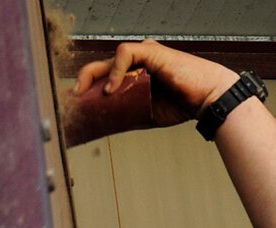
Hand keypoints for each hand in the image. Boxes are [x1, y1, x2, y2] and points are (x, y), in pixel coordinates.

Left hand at [70, 40, 238, 133]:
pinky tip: (111, 89)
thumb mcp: (142, 114)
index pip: (101, 79)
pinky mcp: (151, 51)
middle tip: (69, 103)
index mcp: (131, 75)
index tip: (70, 106)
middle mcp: (134, 63)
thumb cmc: (180, 104)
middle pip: (98, 69)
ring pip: (107, 60)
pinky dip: (115, 71)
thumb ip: (122, 115)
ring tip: (83, 95)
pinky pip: (125, 54)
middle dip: (80, 85)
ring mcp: (142, 55)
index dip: (84, 90)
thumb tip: (100, 128)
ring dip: (91, 78)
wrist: (206, 98)